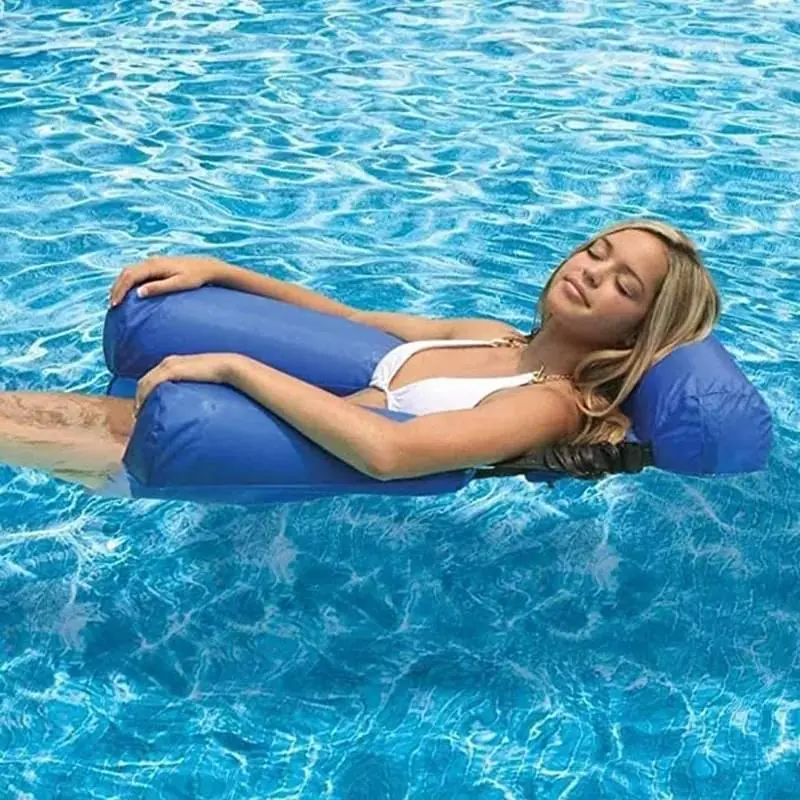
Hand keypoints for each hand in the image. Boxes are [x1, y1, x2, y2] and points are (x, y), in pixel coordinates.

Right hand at [109, 255, 228, 306]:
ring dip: (120, 285)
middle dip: (116, 288)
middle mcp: (151, 261)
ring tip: (116, 300)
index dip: (120, 290)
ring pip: (129, 271)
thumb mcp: (179, 284)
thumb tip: (139, 293)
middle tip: (112, 305)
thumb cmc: (195, 278)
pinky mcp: (156, 265)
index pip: (130, 276)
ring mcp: (153, 262)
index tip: (115, 305)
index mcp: (154, 265)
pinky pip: (137, 273)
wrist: (206, 267)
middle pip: (126, 273)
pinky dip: (128, 282)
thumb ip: (159, 287)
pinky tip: (128, 294)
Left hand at [134, 353, 239, 414]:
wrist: (228, 367)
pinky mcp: (172, 370)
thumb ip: (194, 389)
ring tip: (139, 416)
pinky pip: (151, 384)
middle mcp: (168, 362)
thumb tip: (195, 406)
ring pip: (144, 383)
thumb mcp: (202, 382)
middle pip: (144, 381)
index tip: (145, 409)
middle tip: (138, 416)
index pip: (152, 378)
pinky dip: (144, 396)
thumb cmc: (221, 376)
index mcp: (174, 363)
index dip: (145, 393)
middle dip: (139, 398)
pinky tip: (143, 408)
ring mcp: (169, 365)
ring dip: (139, 399)